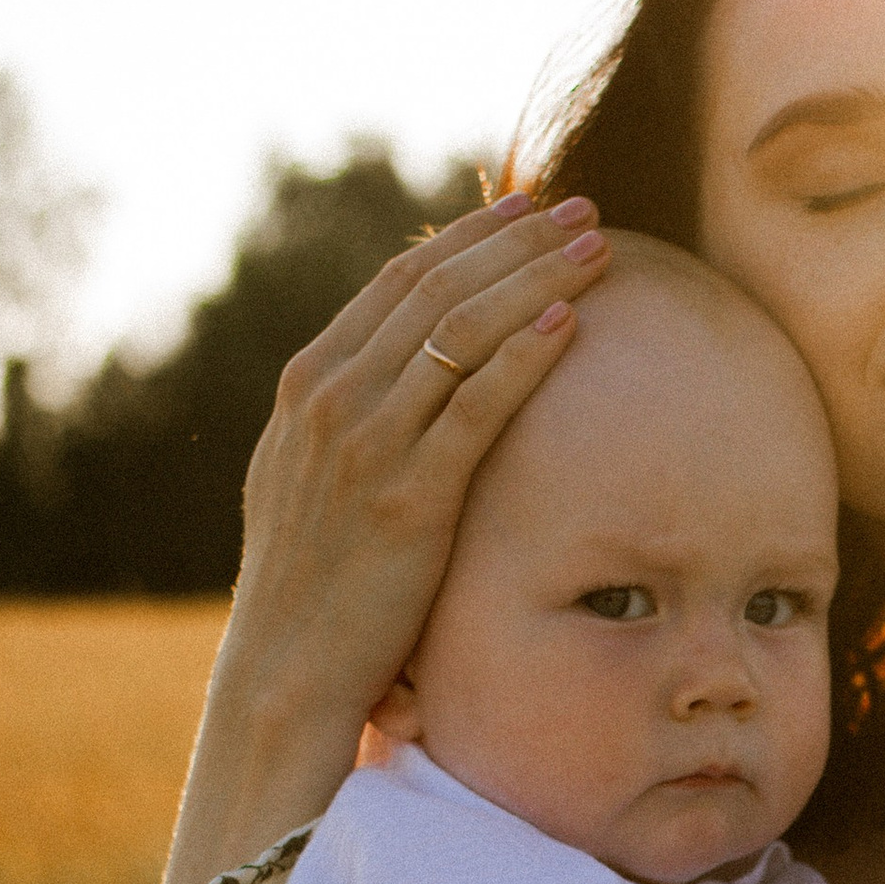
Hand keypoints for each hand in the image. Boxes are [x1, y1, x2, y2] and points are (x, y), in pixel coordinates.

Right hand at [159, 194, 615, 883]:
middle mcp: (330, 399)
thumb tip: (412, 385)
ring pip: (460, 333)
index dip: (472, 240)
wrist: (285, 673)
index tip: (532, 212)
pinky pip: (474, 407)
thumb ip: (356, 424)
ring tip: (599, 251)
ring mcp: (365, 445)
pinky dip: (523, 357)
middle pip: (437, 290)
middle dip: (517, 241)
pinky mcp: (407, 498)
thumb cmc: (316, 590)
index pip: (399, 284)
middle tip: (583, 210)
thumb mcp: (316, 485)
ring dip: (534, 281)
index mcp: (308, 385)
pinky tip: (569, 326)